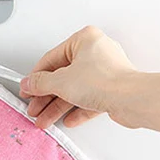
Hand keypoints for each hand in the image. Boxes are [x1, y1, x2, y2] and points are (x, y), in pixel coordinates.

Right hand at [20, 26, 135, 128]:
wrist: (132, 100)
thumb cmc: (104, 81)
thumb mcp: (60, 81)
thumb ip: (40, 83)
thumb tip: (29, 83)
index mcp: (84, 40)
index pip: (51, 58)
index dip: (36, 77)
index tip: (27, 88)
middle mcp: (96, 52)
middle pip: (63, 76)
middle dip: (47, 96)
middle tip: (35, 106)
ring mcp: (105, 71)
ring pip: (75, 89)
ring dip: (58, 106)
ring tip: (46, 119)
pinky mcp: (112, 89)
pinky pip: (89, 98)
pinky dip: (77, 109)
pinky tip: (68, 119)